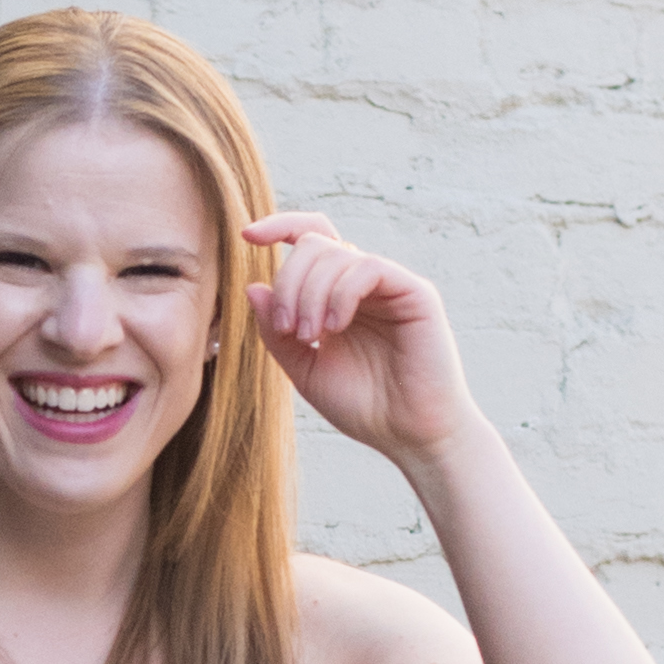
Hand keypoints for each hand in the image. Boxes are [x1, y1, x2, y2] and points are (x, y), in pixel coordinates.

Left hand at [241, 215, 473, 467]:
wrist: (411, 437)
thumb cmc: (365, 408)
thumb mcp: (304, 370)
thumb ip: (275, 333)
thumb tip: (252, 287)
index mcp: (338, 296)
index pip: (311, 240)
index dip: (280, 227)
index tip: (248, 237)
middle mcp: (364, 284)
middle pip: (315, 245)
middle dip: (288, 282)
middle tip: (287, 330)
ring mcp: (390, 285)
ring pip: (336, 254)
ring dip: (309, 294)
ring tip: (309, 337)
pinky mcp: (415, 293)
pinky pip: (368, 267)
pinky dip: (341, 293)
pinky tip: (335, 327)